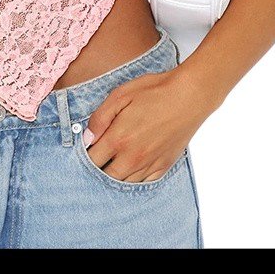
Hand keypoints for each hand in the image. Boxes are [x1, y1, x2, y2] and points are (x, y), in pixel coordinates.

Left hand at [85, 68, 216, 182]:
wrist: (189, 96)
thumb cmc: (154, 91)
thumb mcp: (120, 94)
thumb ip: (100, 118)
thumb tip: (87, 138)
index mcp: (118, 138)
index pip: (91, 159)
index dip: (86, 154)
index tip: (88, 147)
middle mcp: (132, 157)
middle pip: (105, 176)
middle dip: (98, 168)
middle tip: (99, 155)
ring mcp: (149, 164)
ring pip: (124, 183)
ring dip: (115, 175)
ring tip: (113, 161)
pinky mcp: (164, 166)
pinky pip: (143, 184)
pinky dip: (134, 179)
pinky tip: (132, 167)